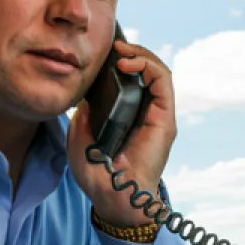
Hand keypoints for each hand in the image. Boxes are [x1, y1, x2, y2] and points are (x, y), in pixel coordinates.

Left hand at [66, 38, 174, 228]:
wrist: (115, 198)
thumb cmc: (98, 176)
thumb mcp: (78, 140)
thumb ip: (82, 118)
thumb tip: (85, 98)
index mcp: (127, 116)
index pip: (131, 80)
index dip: (120, 62)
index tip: (103, 55)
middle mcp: (146, 113)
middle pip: (146, 70)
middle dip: (132, 52)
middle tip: (114, 46)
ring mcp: (158, 115)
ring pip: (158, 71)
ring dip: (141, 55)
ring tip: (122, 53)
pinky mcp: (165, 119)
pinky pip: (163, 81)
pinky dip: (148, 66)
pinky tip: (128, 65)